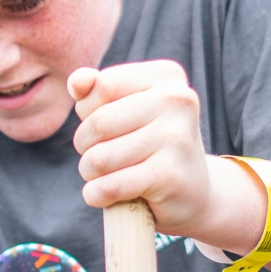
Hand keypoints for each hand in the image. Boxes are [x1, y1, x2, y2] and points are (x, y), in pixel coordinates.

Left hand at [68, 61, 217, 233]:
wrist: (193, 192)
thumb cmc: (150, 145)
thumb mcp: (126, 109)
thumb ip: (96, 90)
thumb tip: (77, 81)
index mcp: (168, 76)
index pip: (103, 85)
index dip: (88, 110)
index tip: (105, 127)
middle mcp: (178, 101)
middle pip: (98, 123)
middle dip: (84, 145)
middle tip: (99, 157)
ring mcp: (177, 138)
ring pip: (99, 158)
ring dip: (90, 173)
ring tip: (106, 175)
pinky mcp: (170, 176)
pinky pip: (110, 186)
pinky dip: (96, 195)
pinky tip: (105, 195)